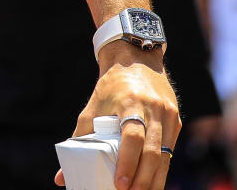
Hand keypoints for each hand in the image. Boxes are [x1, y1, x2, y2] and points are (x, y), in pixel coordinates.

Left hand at [55, 55, 180, 189]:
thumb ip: (79, 139)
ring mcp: (168, 115)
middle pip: (153, 151)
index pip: (132, 137)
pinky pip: (170, 151)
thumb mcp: (92, 108)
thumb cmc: (110, 87)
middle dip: (143, 179)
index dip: (127, 162)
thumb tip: (61, 176)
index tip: (120, 184)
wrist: (136, 59)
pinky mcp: (176, 121)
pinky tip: (152, 183)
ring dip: (154, 180)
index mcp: (131, 103)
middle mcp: (153, 109)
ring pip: (165, 155)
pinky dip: (161, 170)